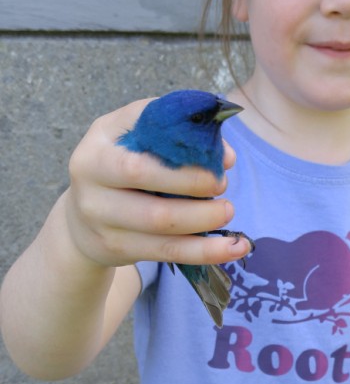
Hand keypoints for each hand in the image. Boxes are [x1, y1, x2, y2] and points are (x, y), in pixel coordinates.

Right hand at [63, 99, 248, 269]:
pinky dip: (205, 251)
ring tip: (228, 212)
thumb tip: (226, 156)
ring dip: (203, 220)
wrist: (81, 219)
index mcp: (97, 149)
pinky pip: (167, 252)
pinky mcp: (116, 249)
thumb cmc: (120, 165)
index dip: (183, 159)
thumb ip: (175, 132)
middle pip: (146, 182)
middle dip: (194, 187)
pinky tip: (235, 247)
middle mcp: (90, 183)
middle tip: (222, 184)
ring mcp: (100, 220)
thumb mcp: (133, 136)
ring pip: (160, 225)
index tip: (219, 161)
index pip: (140, 150)